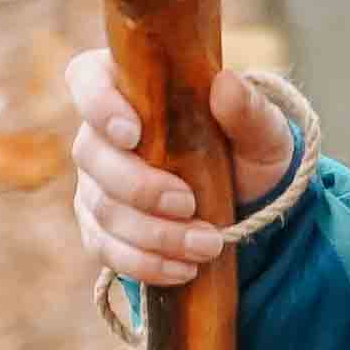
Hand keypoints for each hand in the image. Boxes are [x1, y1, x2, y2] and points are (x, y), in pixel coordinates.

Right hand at [65, 50, 298, 286]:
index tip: (133, 134)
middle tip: (188, 204)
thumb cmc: (248, 152)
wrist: (250, 205)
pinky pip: (106, 249)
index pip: (87, 80)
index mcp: (130, 88)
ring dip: (154, 233)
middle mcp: (101, 134)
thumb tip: (227, 85)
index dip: (99, 106)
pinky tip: (183, 270)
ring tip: (207, 245)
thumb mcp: (262, 131)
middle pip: (91, 155)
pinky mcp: (101, 228)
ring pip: (102, 209)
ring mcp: (96, 183)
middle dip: (140, 187)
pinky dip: (145, 264)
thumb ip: (248, 110)